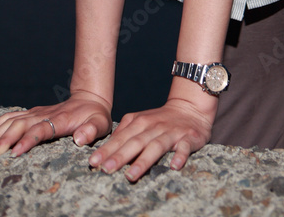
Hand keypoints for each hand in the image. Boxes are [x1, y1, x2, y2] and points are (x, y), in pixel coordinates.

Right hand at [0, 91, 111, 158]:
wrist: (89, 99)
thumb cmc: (95, 116)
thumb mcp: (100, 124)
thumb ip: (91, 131)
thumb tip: (79, 139)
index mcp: (60, 120)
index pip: (41, 130)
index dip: (28, 140)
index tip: (15, 152)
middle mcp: (44, 114)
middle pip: (20, 125)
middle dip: (4, 140)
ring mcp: (36, 112)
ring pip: (12, 121)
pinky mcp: (31, 113)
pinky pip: (10, 117)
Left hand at [89, 96, 213, 182]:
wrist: (190, 108)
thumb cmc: (161, 120)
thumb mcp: (141, 121)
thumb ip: (125, 132)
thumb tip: (106, 149)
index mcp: (140, 122)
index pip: (121, 138)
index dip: (107, 150)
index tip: (93, 161)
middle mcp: (154, 127)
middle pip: (135, 142)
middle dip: (120, 156)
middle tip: (105, 169)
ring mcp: (171, 132)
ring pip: (156, 146)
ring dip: (143, 160)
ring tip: (131, 175)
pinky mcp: (188, 137)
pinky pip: (184, 147)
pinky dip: (180, 156)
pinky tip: (174, 166)